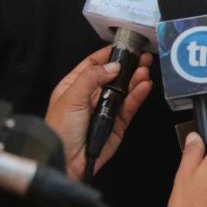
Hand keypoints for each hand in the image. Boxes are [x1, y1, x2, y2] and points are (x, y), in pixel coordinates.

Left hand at [45, 44, 152, 179]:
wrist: (65, 161)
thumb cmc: (60, 128)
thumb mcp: (71, 96)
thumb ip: (92, 77)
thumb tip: (114, 66)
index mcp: (74, 86)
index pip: (93, 64)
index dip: (108, 54)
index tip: (125, 45)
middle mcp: (91, 96)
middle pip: (113, 76)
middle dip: (128, 66)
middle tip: (144, 56)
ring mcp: (106, 110)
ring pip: (124, 91)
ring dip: (135, 79)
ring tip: (146, 70)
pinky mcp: (118, 124)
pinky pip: (129, 107)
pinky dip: (138, 96)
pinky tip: (144, 86)